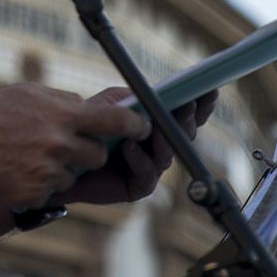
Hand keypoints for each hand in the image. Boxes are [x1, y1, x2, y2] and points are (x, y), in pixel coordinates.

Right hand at [0, 84, 150, 209]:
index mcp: (62, 114)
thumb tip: (87, 107)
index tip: (142, 126)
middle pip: (98, 155)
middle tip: (66, 145)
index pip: (116, 121)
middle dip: (88, 152)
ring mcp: (47, 171)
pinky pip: (50, 191)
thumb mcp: (28, 94)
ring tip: (27, 155)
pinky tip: (15, 170)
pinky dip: (38, 183)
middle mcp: (60, 143)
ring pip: (73, 174)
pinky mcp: (34, 194)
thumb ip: (63, 102)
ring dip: (60, 168)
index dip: (135, 125)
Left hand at [53, 88, 218, 206]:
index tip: (209, 90)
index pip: (187, 113)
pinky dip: (138, 158)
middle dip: (186, 118)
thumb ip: (134, 99)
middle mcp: (160, 145)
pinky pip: (147, 172)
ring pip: (167, 153)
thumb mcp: (111, 104)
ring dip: (163, 138)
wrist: (66, 158)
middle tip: (188, 104)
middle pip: (184, 133)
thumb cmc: (89, 127)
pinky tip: (128, 146)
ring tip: (155, 125)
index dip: (201, 103)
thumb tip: (156, 95)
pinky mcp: (140, 185)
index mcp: (158, 122)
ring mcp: (153, 165)